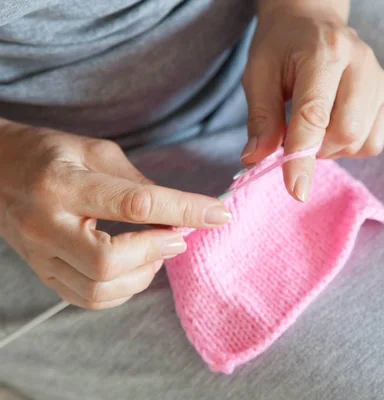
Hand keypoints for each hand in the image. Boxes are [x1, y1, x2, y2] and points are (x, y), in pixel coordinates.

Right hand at [0, 121, 230, 309]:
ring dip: (144, 273)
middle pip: (110, 262)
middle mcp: (47, 226)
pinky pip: (89, 299)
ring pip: (99, 289)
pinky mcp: (44, 274)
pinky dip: (124, 289)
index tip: (218, 214)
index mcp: (63, 184)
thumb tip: (180, 212)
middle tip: (178, 236)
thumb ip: (138, 184)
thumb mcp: (97, 152)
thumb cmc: (50, 154)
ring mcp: (41, 256)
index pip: (134, 205)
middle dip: (156, 251)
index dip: (184, 211)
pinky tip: (137, 266)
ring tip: (157, 249)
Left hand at [241, 0, 383, 201]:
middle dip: (316, 150)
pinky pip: (375, 142)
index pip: (315, 115)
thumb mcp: (259, 74)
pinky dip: (351, 146)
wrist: (313, 20)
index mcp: (324, 52)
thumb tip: (256, 160)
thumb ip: (260, 118)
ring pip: (363, 142)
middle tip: (296, 138)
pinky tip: (334, 126)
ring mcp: (380, 79)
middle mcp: (361, 63)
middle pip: (347, 133)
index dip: (303, 157)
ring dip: (333, 149)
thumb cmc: (282, 46)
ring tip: (315, 127)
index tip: (295, 190)